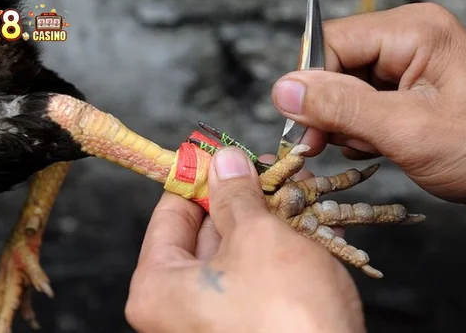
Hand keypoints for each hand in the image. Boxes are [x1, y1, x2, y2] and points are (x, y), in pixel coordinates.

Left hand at [125, 147, 363, 332]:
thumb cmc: (286, 315)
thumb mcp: (257, 238)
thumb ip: (236, 195)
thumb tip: (223, 162)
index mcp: (158, 289)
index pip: (170, 214)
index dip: (198, 177)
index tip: (220, 151)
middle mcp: (178, 310)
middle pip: (204, 234)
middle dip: (241, 198)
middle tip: (267, 169)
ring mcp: (214, 322)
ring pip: (236, 255)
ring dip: (266, 221)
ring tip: (294, 192)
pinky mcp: (249, 327)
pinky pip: (256, 279)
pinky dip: (278, 252)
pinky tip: (306, 228)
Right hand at [271, 3, 465, 220]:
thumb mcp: (409, 132)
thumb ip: (342, 108)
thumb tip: (283, 89)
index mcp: (415, 31)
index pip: (332, 42)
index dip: (311, 86)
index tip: (304, 132)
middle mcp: (412, 39)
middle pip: (337, 65)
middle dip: (333, 111)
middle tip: (340, 146)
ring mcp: (415, 67)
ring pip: (348, 90)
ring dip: (350, 126)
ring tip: (382, 150)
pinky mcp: (415, 95)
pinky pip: (368, 106)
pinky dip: (366, 133)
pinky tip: (386, 151)